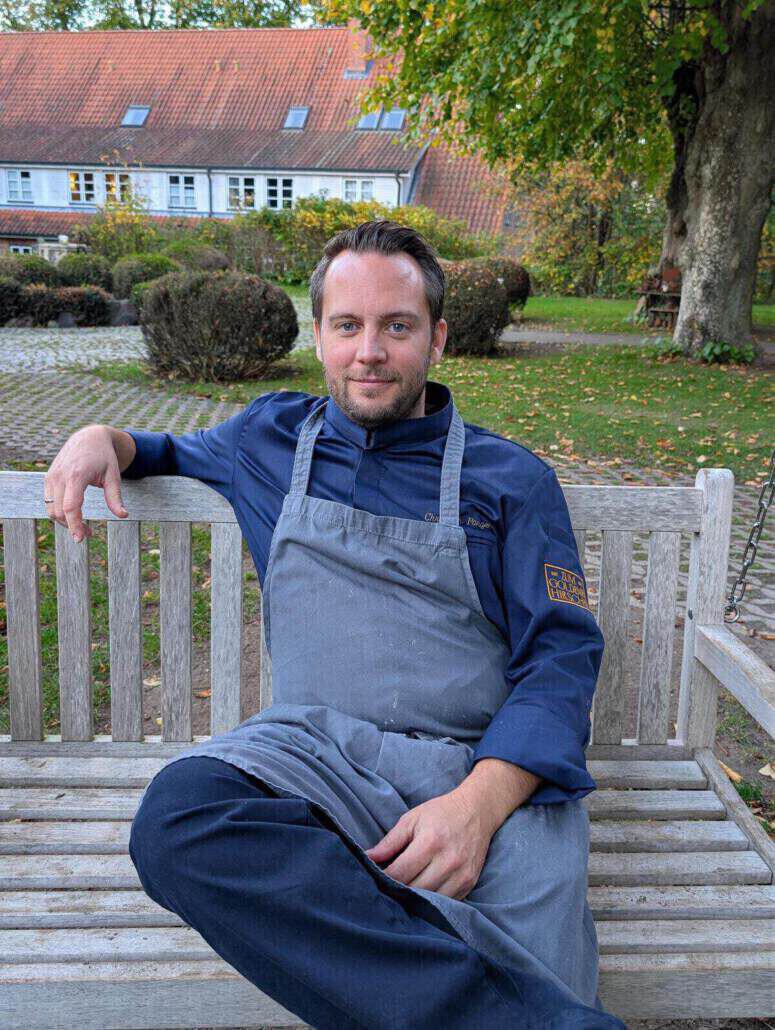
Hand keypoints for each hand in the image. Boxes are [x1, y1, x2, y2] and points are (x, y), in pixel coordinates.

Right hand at [44, 425, 128, 542]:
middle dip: (72, 527)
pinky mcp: (48, 478)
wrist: (89, 437)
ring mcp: (51, 477)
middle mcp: (60, 476)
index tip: (81, 539)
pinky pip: (49, 502)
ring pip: (51, 509)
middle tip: (90, 534)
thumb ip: (115, 497)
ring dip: (64, 522)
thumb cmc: (104, 457)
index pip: (71, 507)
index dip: (74, 525)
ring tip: (83, 526)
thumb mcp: (113, 476)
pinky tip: (74, 515)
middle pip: (58, 512)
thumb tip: (123, 516)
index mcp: (77, 475)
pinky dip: (59, 512)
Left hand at [364, 789, 493, 899]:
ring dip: (414, 900)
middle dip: (397, 891)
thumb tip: (368, 858)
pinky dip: (432, 901)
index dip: (383, 879)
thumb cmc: (440, 813)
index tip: (373, 880)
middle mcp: (448, 861)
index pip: (400, 873)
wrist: (477, 811)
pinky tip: (422, 893)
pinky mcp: (469, 883)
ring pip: (430, 901)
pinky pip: (446, 902)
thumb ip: (389, 842)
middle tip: (385, 889)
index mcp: (430, 842)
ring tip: (402, 893)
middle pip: (414, 890)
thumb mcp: (411, 819)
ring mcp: (461, 875)